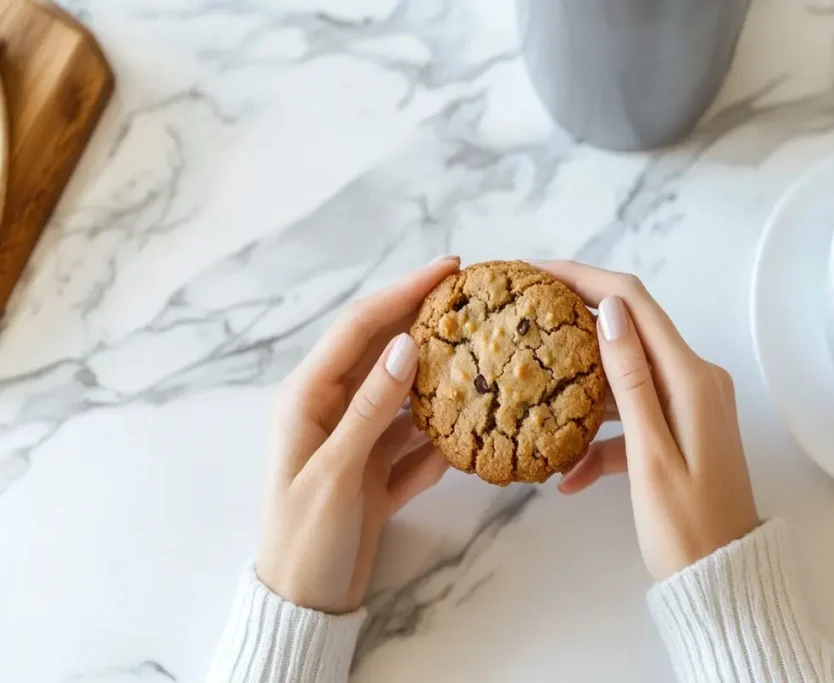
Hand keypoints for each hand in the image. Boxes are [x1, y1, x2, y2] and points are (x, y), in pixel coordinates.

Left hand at [256, 257, 458, 613]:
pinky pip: (417, 441)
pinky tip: (470, 433)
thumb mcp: (336, 472)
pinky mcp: (378, 470)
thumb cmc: (306, 538)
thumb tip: (407, 345)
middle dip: (428, 326)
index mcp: (308, 397)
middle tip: (477, 304)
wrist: (304, 604)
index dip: (404, 292)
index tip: (449, 269)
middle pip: (386, 353)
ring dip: (442, 381)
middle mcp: (333, 409)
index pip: (361, 327)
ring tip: (487, 360)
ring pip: (407, 396)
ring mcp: (358, 440)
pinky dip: (440, 436)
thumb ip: (371, 408)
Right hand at [537, 261, 758, 579]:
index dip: (585, 278)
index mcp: (692, 379)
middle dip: (576, 323)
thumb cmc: (688, 529)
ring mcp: (689, 405)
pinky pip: (632, 417)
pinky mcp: (680, 430)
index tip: (537, 272)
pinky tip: (570, 475)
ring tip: (533, 396)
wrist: (723, 583)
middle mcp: (696, 381)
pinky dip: (601, 437)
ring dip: (582, 390)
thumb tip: (611, 312)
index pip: (633, 303)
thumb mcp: (650, 456)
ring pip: (624, 377)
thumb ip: (631, 381)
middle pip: (628, 331)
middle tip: (524, 321)